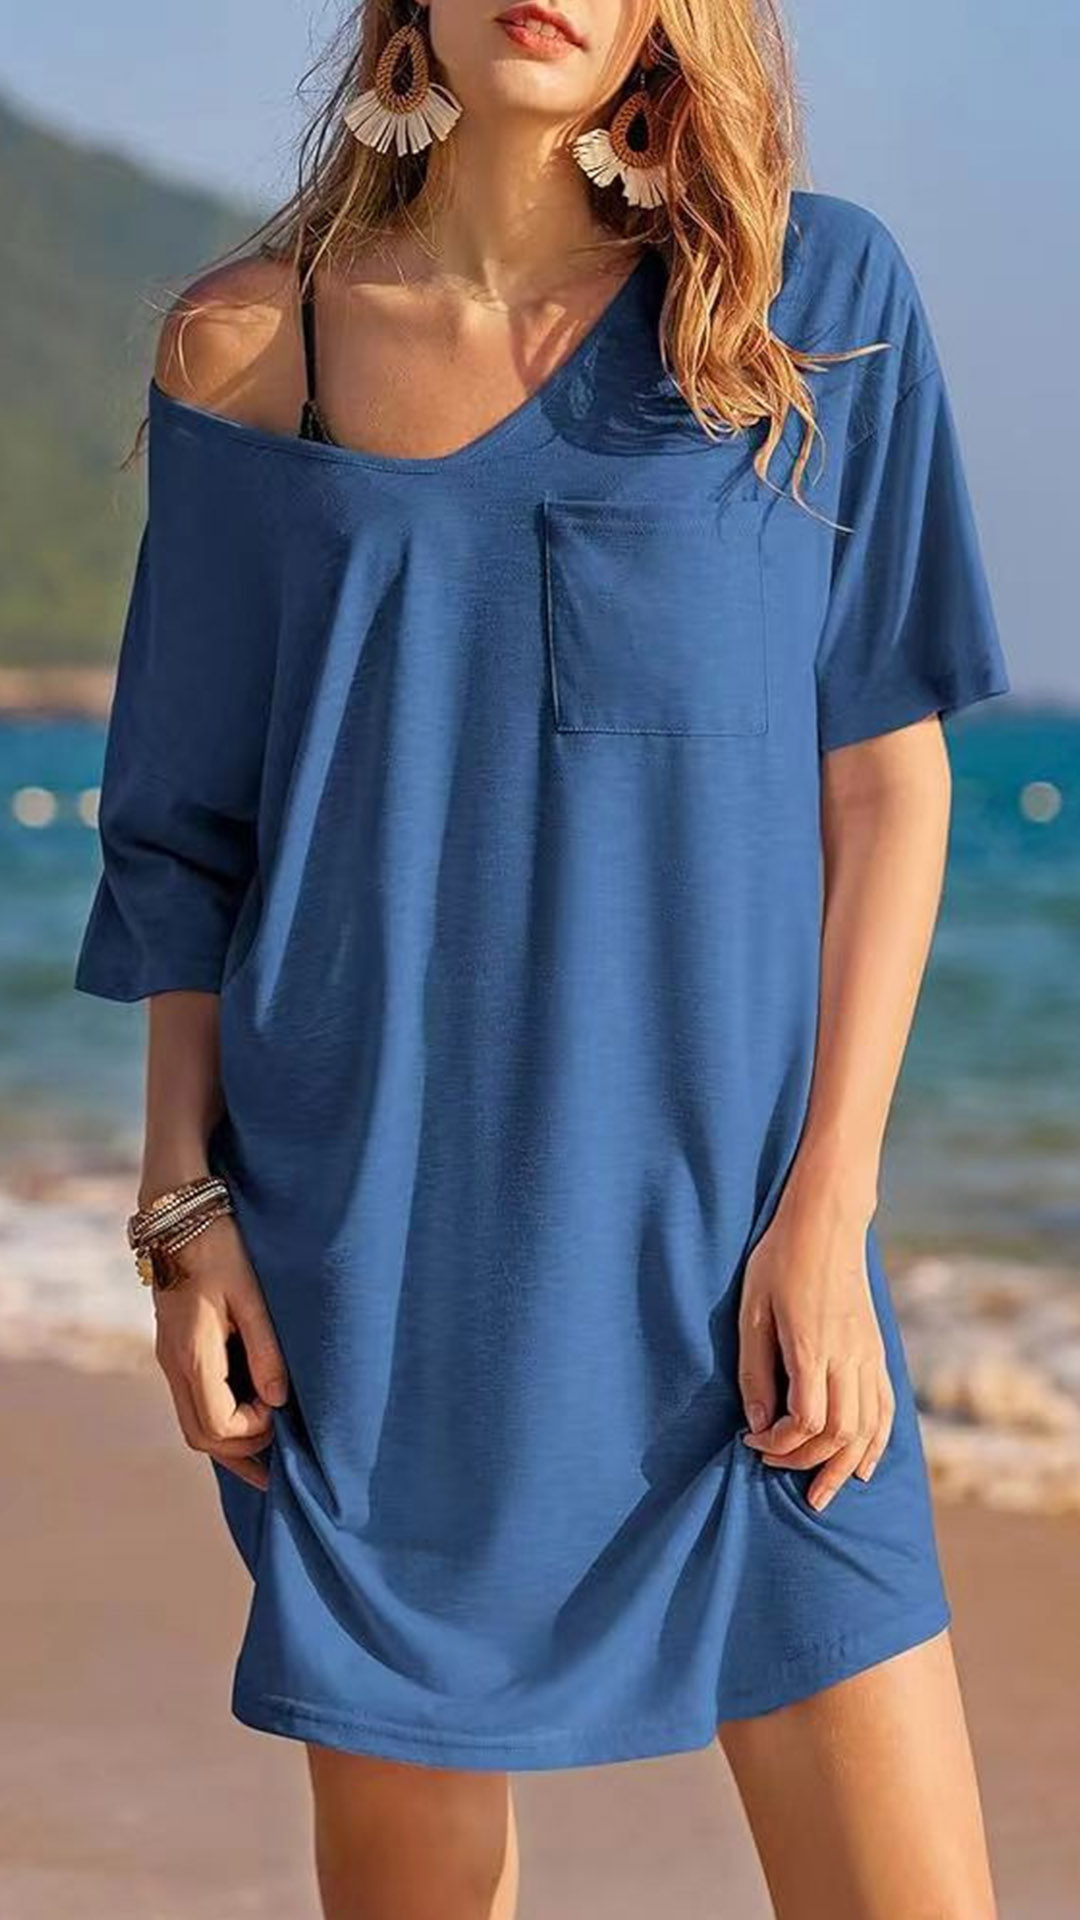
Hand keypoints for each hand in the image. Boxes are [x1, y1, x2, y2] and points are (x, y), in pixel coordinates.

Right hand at [152, 1211, 289, 1491]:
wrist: (177, 1213)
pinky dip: (219, 1419)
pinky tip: (247, 1416)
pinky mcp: (173, 1349)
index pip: (219, 1427)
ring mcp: (169, 1359)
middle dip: (241, 1454)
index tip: (284, 1411)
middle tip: (282, 1464)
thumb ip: (265, 1349)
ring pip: (193, 1424)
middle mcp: (173, 1364)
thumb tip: (280, 1401)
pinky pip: (193, 1401)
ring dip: (229, 1441)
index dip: (255, 1433)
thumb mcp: (251, 1295)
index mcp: (192, 1355)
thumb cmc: (220, 1246)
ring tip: (269, 1451)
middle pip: (200, 1438)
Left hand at [736, 1175, 894, 1509]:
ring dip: (843, 1466)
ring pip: (867, 1428)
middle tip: (775, 1470)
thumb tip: (757, 1423)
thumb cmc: (780, 1260)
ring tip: (821, 1494)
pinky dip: (876, 1443)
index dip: (779, 1443)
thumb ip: (755, 1369)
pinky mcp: (877, 1350)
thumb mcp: (752, 1310)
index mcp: (813, 1345)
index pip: (807, 1421)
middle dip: (807, 1464)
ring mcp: (868, 1354)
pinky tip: (862, 1466)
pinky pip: (885, 1408)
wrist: (827, 1222)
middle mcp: (848, 1356)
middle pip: (840, 1433)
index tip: (752, 1441)